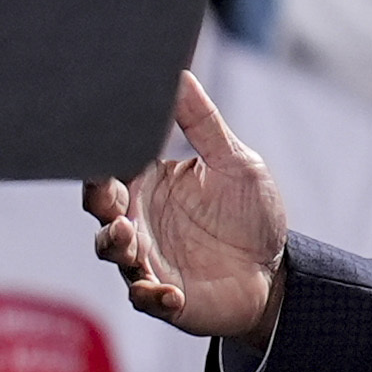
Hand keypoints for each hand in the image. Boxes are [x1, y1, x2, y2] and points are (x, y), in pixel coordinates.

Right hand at [85, 72, 290, 343]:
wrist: (273, 270)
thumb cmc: (249, 214)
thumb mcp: (235, 161)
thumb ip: (203, 123)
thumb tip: (179, 74)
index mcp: (150, 183)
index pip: (115, 165)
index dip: (104, 157)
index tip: (101, 143)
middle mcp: (139, 220)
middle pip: (102, 207)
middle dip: (98, 200)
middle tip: (105, 193)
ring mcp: (146, 259)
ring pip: (112, 250)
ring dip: (115, 245)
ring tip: (126, 236)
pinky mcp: (162, 295)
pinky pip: (145, 297)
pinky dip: (152, 295)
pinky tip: (171, 293)